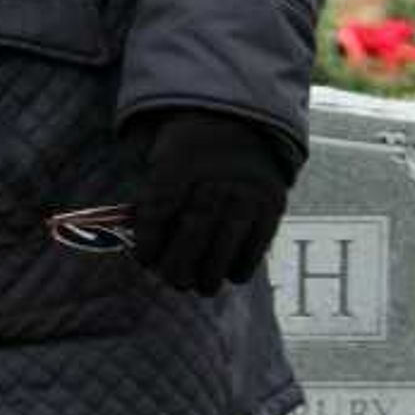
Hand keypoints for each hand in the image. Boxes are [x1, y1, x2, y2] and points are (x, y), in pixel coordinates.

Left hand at [127, 108, 294, 294]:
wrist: (237, 126)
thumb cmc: (187, 155)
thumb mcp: (161, 161)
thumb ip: (152, 200)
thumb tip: (141, 249)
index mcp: (179, 160)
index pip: (160, 205)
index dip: (149, 239)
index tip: (144, 260)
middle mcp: (217, 173)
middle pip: (195, 225)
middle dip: (180, 262)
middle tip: (173, 281)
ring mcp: (248, 188)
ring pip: (227, 238)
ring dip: (211, 272)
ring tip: (201, 287)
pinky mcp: (272, 203)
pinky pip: (257, 242)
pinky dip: (242, 265)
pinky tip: (229, 275)